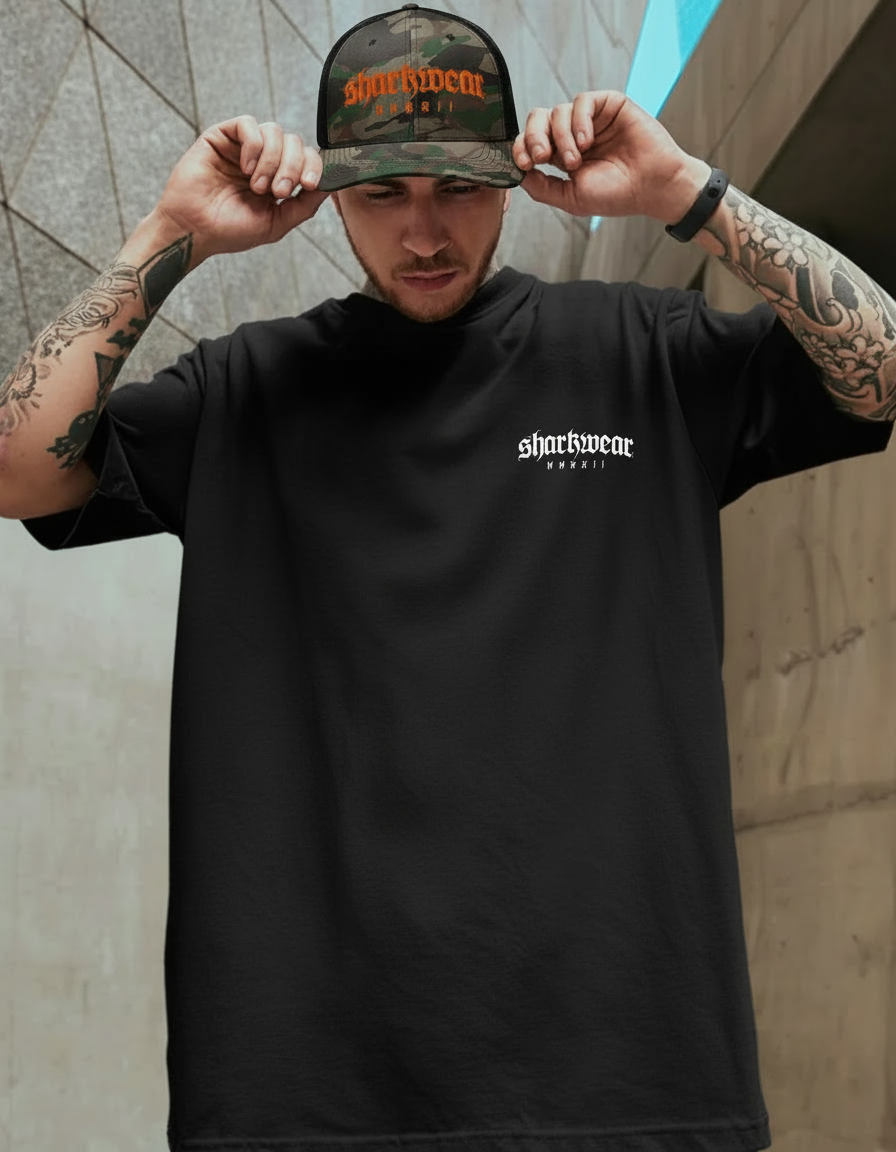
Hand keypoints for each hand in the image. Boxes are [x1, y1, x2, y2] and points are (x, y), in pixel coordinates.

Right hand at [152, 116, 328, 264]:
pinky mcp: (222, 136)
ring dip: (271, 160)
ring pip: (275, 131)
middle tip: (275, 192)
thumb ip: (304, 205)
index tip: (307, 185)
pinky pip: (249, 124)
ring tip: (256, 186)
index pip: (308, 158)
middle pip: (295, 142)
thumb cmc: (231, 231)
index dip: (314, 167)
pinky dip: (253, 146)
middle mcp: (264, 159)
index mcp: (279, 178)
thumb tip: (331, 186)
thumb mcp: (277, 223)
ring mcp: (244, 146)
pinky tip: (244, 168)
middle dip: (292, 167)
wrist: (195, 230)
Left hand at [512, 91, 710, 223]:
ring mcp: (590, 118)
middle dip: (534, 137)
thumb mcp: (571, 198)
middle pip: (538, 119)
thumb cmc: (617, 195)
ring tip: (577, 160)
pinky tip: (587, 141)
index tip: (526, 164)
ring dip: (562, 137)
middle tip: (543, 157)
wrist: (651, 186)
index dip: (522, 148)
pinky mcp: (608, 104)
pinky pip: (582, 101)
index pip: (531, 142)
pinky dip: (579, 120)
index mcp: (562, 155)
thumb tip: (519, 174)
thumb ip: (542, 188)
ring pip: (558, 112)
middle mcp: (573, 133)